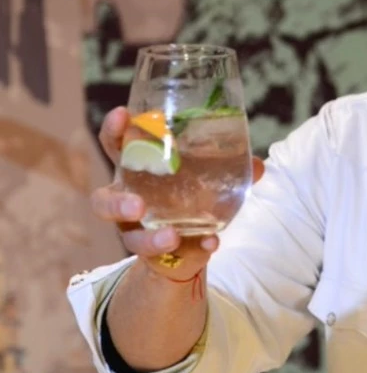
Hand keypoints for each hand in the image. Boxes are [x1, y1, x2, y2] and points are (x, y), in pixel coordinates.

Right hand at [92, 106, 264, 277]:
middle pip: (103, 202)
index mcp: (135, 171)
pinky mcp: (154, 257)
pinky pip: (166, 258)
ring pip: (129, 238)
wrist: (186, 244)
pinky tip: (210, 244)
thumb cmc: (187, 195)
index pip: (114, 147)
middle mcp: (127, 202)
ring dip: (149, 239)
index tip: (122, 115)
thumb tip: (257, 164)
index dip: (114, 131)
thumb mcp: (205, 177)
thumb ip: (228, 169)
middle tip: (138, 205)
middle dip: (116, 203)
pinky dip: (193, 250)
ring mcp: (135, 232)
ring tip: (171, 236)